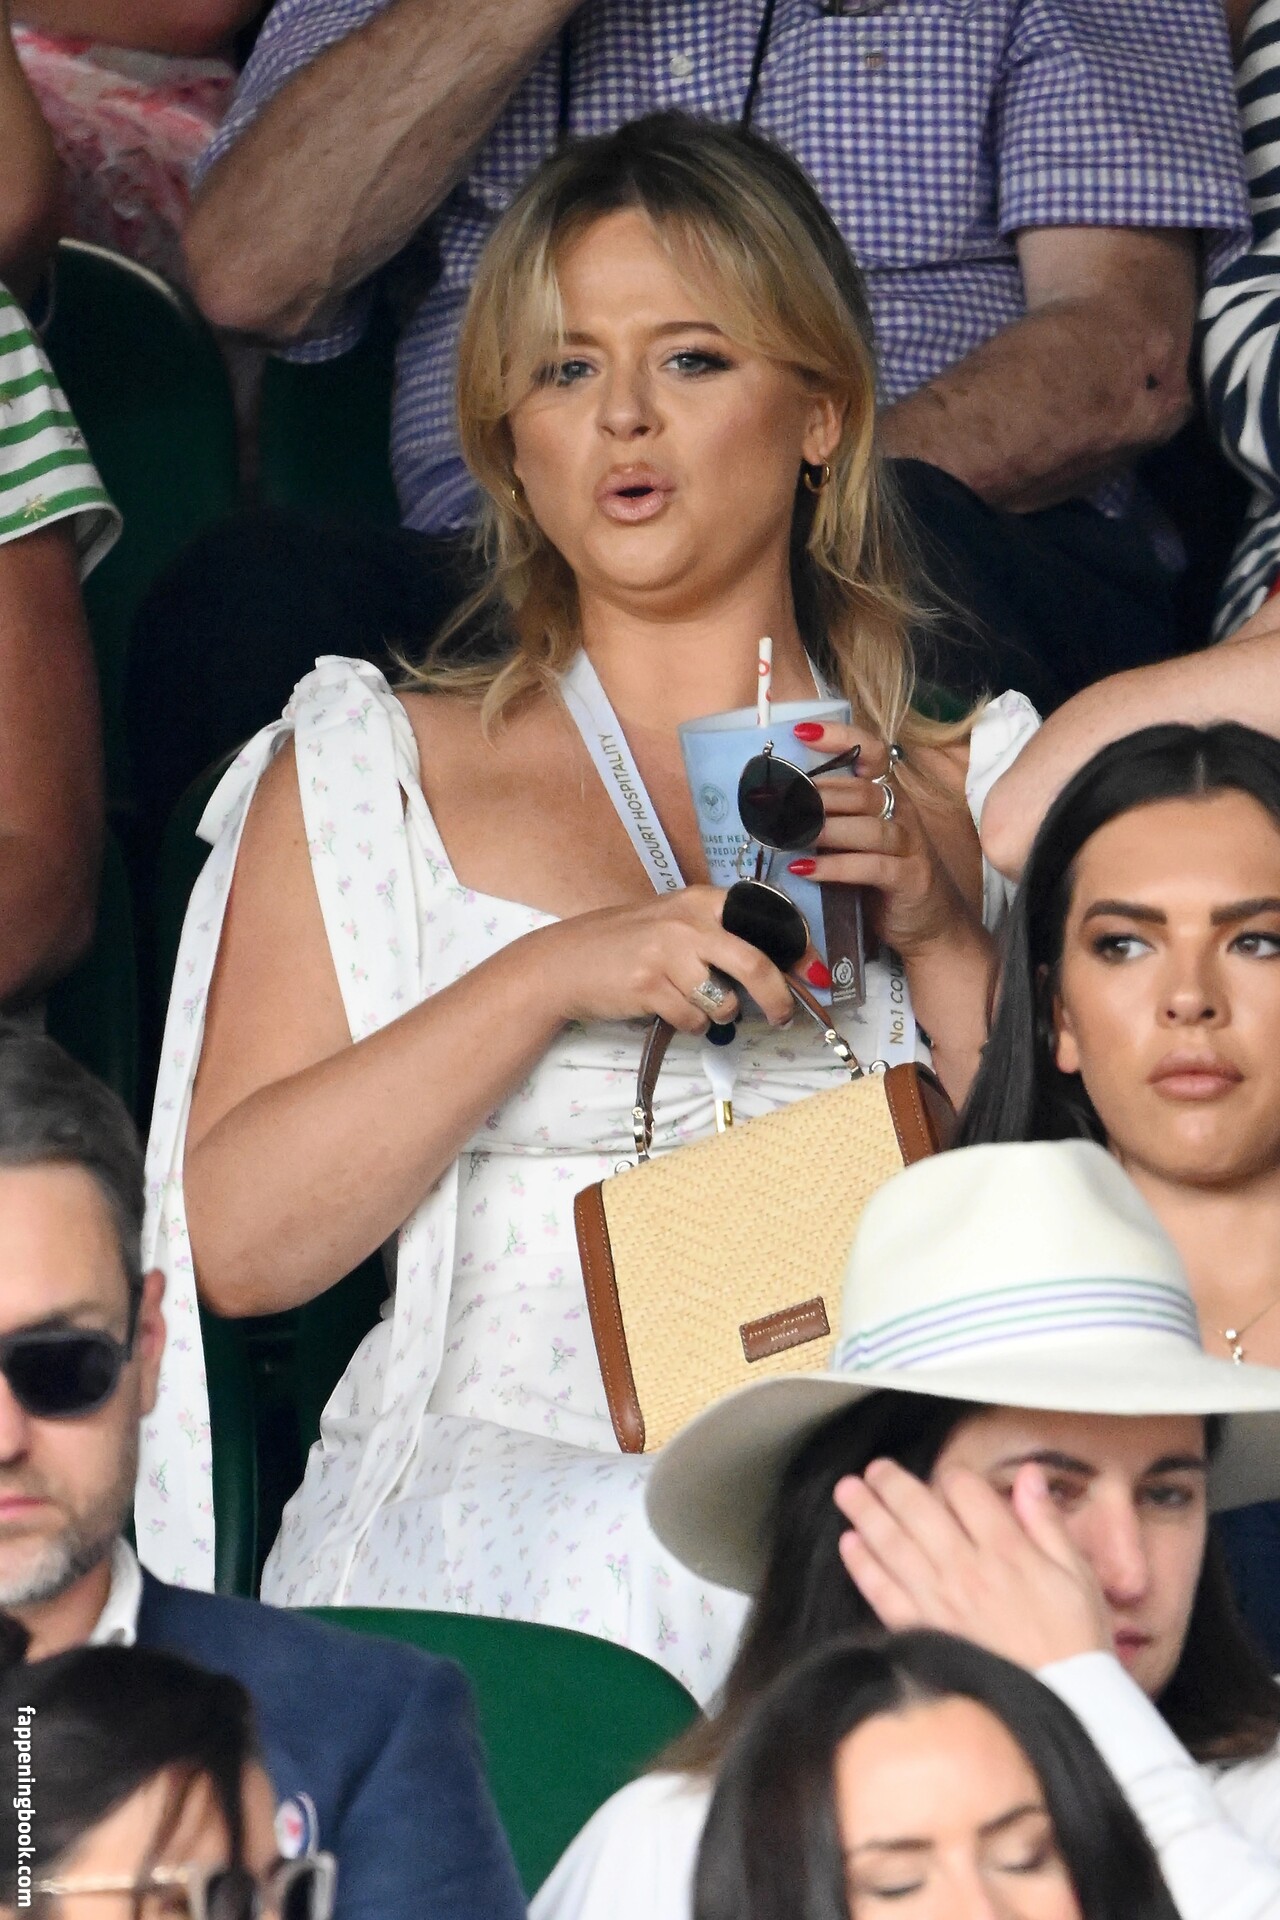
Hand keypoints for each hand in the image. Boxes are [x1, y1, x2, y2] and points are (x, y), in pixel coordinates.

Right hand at [533, 884, 810, 1034]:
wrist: (566, 961)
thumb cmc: (626, 944)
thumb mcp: (675, 923)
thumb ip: (720, 936)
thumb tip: (780, 966)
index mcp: (702, 901)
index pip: (765, 922)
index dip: (797, 952)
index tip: (816, 975)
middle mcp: (688, 922)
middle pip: (755, 965)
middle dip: (779, 998)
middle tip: (784, 1017)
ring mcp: (667, 954)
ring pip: (723, 1002)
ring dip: (717, 1015)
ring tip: (693, 1003)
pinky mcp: (649, 985)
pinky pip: (693, 1021)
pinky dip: (689, 1025)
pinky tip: (667, 1009)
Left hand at [786, 721, 976, 958]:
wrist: (929, 926)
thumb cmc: (883, 880)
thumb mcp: (855, 845)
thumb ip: (828, 823)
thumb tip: (773, 809)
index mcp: (888, 797)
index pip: (871, 753)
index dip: (840, 738)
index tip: (801, 732)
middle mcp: (902, 814)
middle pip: (861, 791)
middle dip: (816, 794)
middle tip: (773, 802)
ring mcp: (910, 846)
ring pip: (868, 826)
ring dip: (824, 829)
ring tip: (787, 836)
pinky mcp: (910, 879)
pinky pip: (872, 866)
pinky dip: (836, 867)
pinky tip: (805, 870)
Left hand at [833, 1457, 1111, 1670]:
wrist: (1068, 1706)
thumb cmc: (1076, 1640)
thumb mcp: (1077, 1574)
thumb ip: (1047, 1522)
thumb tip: (1030, 1475)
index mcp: (1007, 1549)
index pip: (965, 1491)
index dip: (953, 1476)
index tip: (947, 1478)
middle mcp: (966, 1567)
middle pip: (918, 1510)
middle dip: (893, 1484)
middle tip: (874, 1468)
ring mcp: (940, 1600)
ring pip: (893, 1544)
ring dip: (867, 1513)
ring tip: (847, 1491)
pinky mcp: (924, 1632)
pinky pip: (885, 1592)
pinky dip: (864, 1566)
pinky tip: (850, 1545)